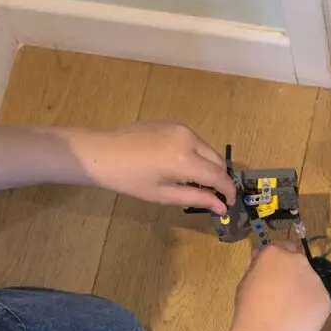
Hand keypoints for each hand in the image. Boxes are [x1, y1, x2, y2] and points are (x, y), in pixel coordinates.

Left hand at [67, 122, 236, 213]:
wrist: (102, 153)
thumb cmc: (129, 179)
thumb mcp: (162, 194)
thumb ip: (196, 198)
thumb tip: (220, 206)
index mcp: (186, 160)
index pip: (219, 177)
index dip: (228, 192)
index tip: (228, 204)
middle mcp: (189, 139)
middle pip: (218, 161)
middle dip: (220, 179)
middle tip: (212, 196)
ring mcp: (181, 128)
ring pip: (207, 150)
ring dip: (208, 166)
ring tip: (194, 183)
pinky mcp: (173, 123)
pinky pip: (194, 141)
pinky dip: (197, 155)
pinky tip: (181, 167)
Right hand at [232, 243, 330, 330]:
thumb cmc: (249, 308)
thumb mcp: (247, 281)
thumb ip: (259, 268)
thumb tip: (263, 262)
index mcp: (275, 253)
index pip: (283, 247)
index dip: (280, 261)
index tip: (274, 274)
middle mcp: (298, 261)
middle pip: (299, 264)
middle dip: (293, 275)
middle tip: (281, 295)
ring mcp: (314, 279)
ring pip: (310, 283)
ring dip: (303, 291)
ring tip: (290, 312)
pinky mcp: (325, 298)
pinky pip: (318, 300)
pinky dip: (311, 308)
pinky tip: (298, 320)